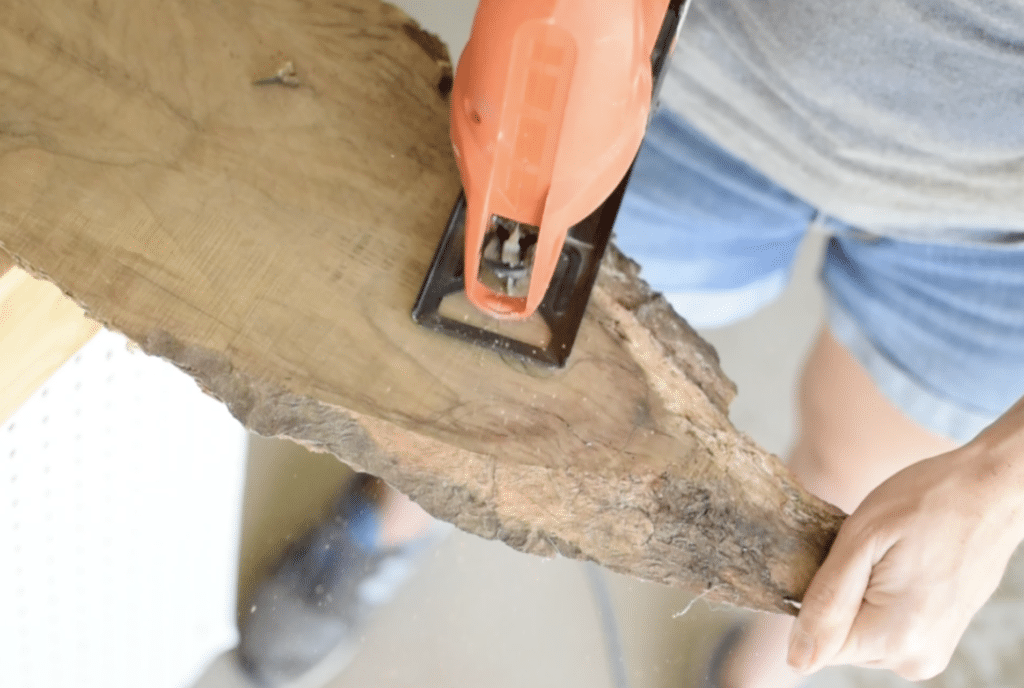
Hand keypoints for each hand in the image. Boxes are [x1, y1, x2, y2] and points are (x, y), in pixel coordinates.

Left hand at [787, 432, 1023, 680]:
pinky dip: (878, 595)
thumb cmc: (926, 502)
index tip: (838, 562)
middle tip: (868, 553)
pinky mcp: (938, 635)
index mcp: (894, 639)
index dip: (812, 600)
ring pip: (860, 631)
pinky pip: (885, 623)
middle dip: (838, 597)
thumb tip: (797, 660)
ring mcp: (931, 649)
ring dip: (859, 595)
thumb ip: (826, 603)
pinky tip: (897, 564)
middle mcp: (914, 659)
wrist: (990, 490)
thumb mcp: (860, 540)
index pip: (816, 644)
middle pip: (839, 640)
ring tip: (887, 556)